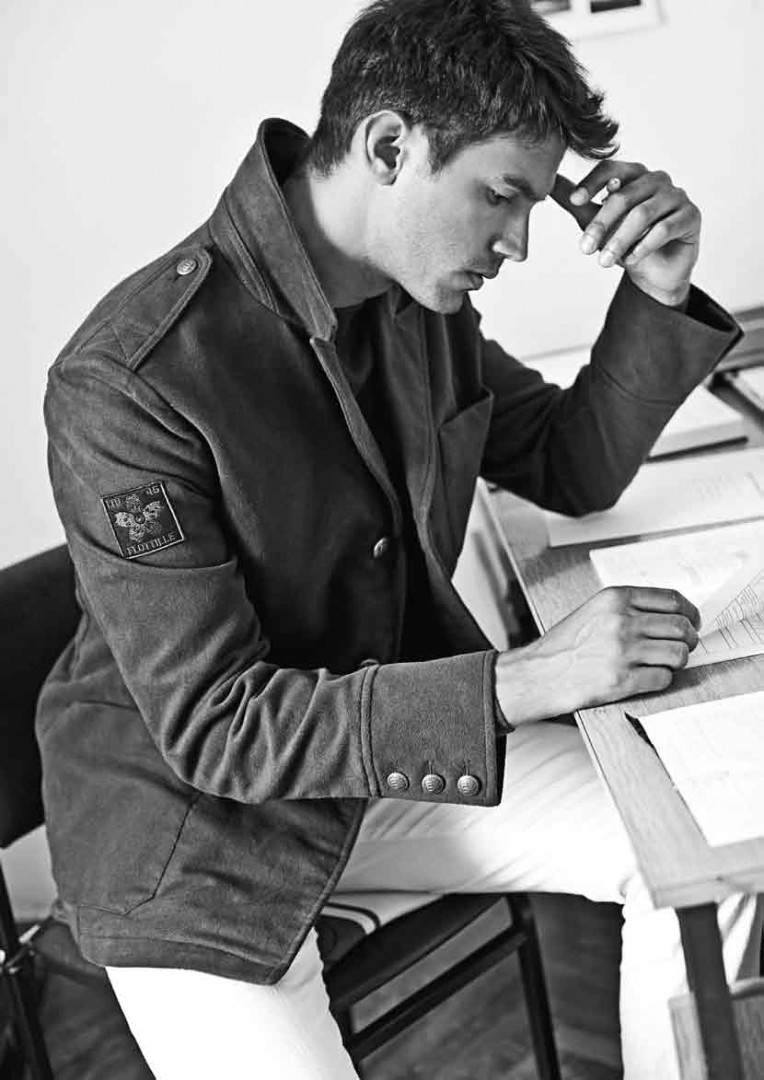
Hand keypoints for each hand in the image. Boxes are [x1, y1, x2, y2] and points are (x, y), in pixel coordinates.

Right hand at [495, 586, 699, 723]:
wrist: (539, 673)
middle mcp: (620, 621)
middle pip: (681, 627)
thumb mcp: (595, 610)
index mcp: (615, 599)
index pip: (673, 600)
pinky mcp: (622, 679)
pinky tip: (648, 676)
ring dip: (677, 661)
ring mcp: (622, 651)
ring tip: (665, 663)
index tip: (693, 621)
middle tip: (684, 646)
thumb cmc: (566, 644)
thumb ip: (630, 607)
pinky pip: (664, 678)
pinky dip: (661, 679)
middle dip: (689, 639)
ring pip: (678, 654)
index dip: (690, 613)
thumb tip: (673, 615)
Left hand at [552, 166, 701, 306]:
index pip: (611, 169)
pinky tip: (631, 260)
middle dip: (601, 224)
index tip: (575, 201)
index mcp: (634, 174)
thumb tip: (549, 183)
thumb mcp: (596, 223)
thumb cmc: (626, 242)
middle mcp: (657, 180)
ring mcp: (677, 196)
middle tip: (584, 249)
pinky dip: (644, 246)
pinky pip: (665, 228)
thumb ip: (577, 203)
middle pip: (624, 195)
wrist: (655, 272)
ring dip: (619, 240)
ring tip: (604, 263)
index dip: (592, 183)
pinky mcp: (691, 216)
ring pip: (643, 214)